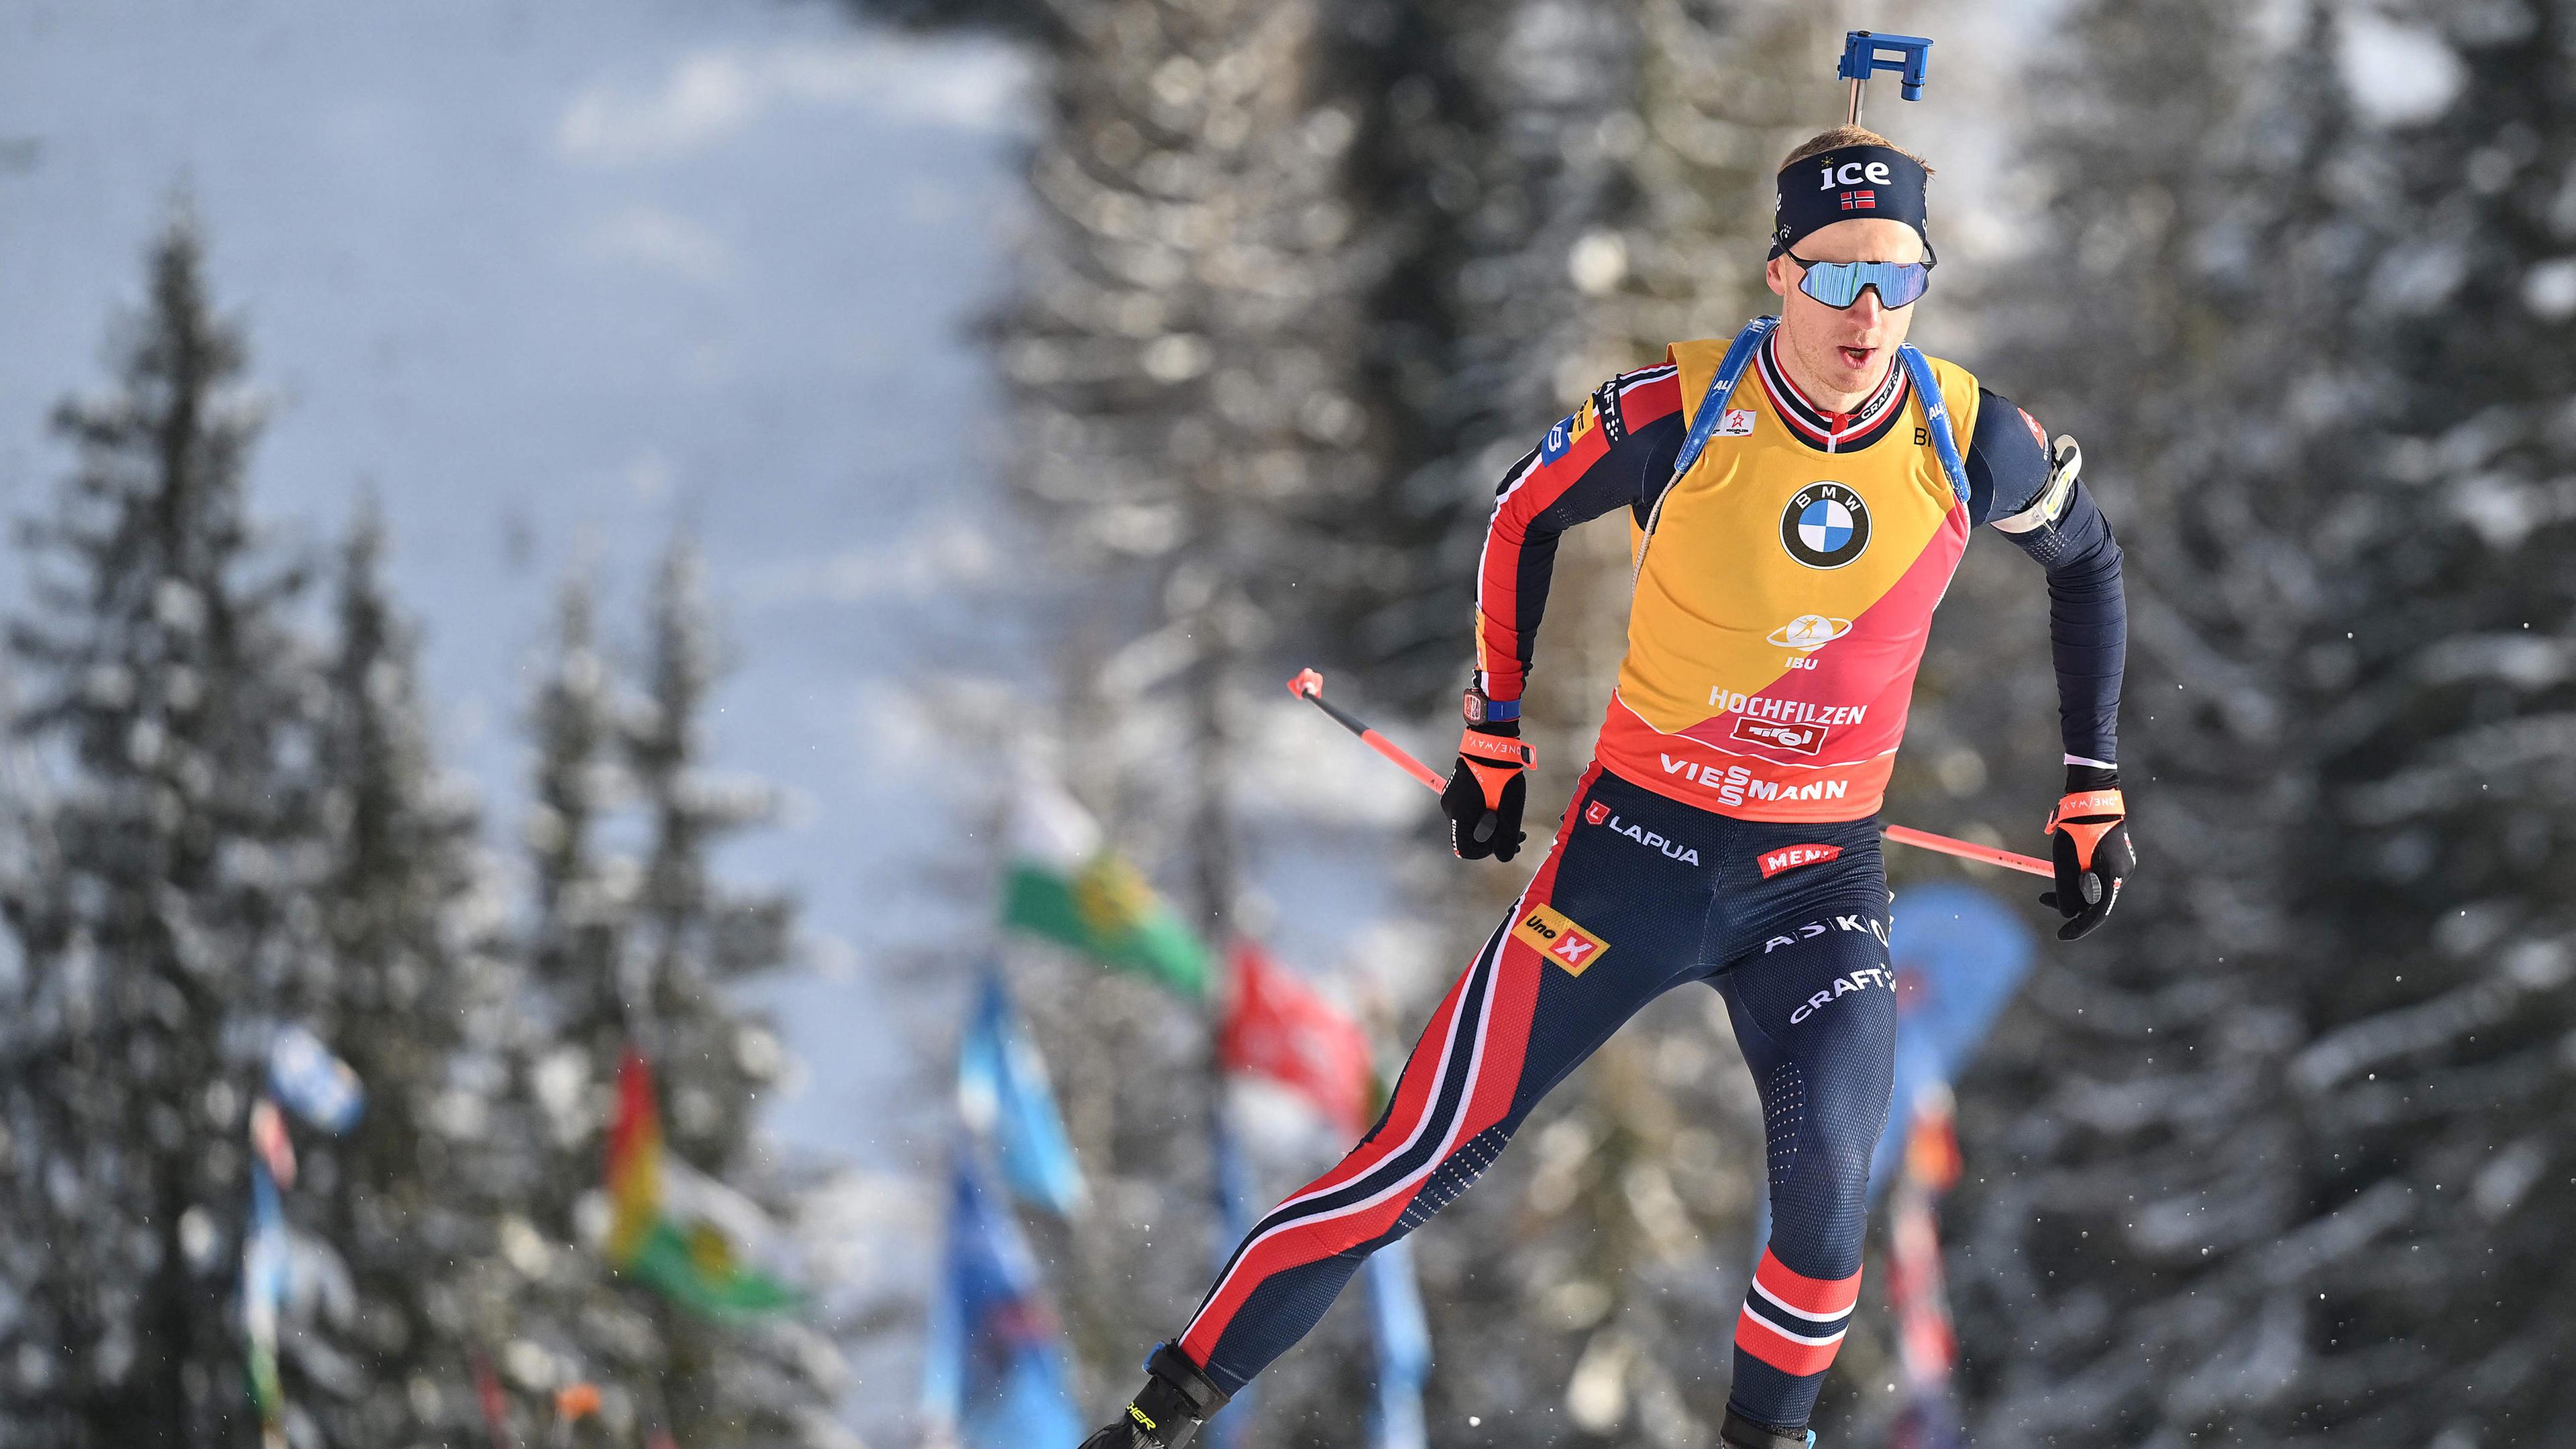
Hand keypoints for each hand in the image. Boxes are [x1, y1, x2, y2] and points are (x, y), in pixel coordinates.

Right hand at [1442, 724, 1531, 861]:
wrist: (1491, 742)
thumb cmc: (1502, 774)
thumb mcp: (1510, 809)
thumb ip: (1507, 836)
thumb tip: (1504, 858)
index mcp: (1460, 814)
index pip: (1465, 849)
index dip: (1486, 852)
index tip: (1505, 842)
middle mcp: (1450, 808)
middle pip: (1468, 837)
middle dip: (1493, 841)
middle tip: (1518, 835)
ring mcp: (1451, 798)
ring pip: (1470, 824)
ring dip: (1491, 828)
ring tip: (1512, 818)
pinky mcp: (1456, 790)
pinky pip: (1469, 811)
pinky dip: (1484, 815)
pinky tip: (1500, 806)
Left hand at [2041, 782, 2133, 940]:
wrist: (2090, 797)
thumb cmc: (2075, 827)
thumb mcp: (2064, 861)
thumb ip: (2065, 890)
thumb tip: (2067, 914)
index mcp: (2113, 875)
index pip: (2098, 913)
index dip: (2079, 927)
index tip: (2062, 935)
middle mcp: (2123, 872)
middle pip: (2095, 901)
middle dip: (2069, 904)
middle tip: (2042, 899)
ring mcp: (2123, 864)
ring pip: (2095, 888)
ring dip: (2073, 890)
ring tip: (2048, 879)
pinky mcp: (2117, 856)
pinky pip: (2097, 875)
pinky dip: (2081, 878)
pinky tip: (2066, 867)